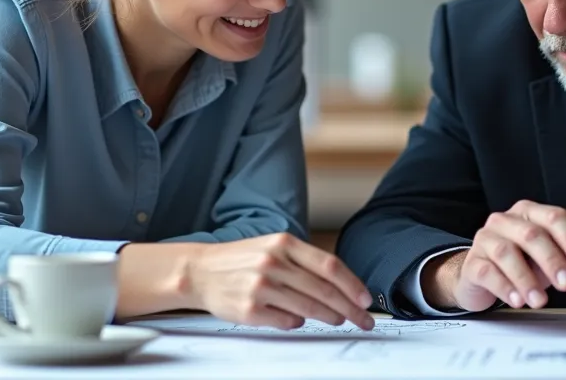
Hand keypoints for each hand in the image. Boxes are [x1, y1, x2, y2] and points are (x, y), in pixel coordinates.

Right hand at [186, 233, 374, 330]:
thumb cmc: (241, 260)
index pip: (329, 265)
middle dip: (349, 308)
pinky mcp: (249, 310)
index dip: (352, 285)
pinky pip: (286, 322)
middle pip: (323, 290)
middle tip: (364, 320)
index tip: (366, 300)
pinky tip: (299, 320)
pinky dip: (298, 323)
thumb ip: (303, 262)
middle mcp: (273, 263)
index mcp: (283, 243)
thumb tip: (341, 285)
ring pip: (308, 308)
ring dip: (330, 317)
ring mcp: (260, 287)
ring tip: (340, 320)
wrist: (199, 271)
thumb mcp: (272, 247)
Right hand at [426, 200, 565, 311]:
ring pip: (506, 252)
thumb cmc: (521, 264)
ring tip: (541, 301)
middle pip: (531, 235)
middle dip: (552, 261)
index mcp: (529, 213)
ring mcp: (485, 239)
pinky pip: (488, 272)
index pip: (554, 218)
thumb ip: (564, 258)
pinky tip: (518, 301)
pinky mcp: (472, 262)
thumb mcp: (544, 258)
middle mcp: (505, 221)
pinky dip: (505, 287)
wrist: (482, 277)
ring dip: (527, 278)